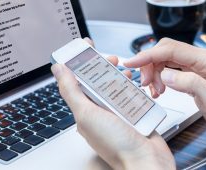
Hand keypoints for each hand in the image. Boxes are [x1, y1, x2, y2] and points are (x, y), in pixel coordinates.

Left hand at [51, 40, 174, 169]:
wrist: (147, 162)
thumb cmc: (117, 145)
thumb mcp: (87, 114)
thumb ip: (71, 91)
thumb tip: (58, 70)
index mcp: (85, 112)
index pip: (79, 81)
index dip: (81, 63)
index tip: (86, 47)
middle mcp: (100, 112)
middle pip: (99, 81)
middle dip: (104, 67)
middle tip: (111, 59)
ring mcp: (118, 113)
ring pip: (116, 86)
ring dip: (119, 75)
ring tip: (124, 70)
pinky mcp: (134, 114)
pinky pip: (131, 95)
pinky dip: (133, 86)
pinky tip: (136, 83)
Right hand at [125, 38, 205, 143]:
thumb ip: (191, 84)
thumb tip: (166, 75)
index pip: (171, 49)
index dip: (148, 55)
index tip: (132, 62)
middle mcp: (202, 59)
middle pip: (166, 51)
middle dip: (150, 64)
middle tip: (144, 83)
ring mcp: (197, 67)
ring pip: (166, 60)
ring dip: (154, 73)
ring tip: (154, 90)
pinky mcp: (193, 77)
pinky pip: (170, 70)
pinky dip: (160, 78)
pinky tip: (159, 90)